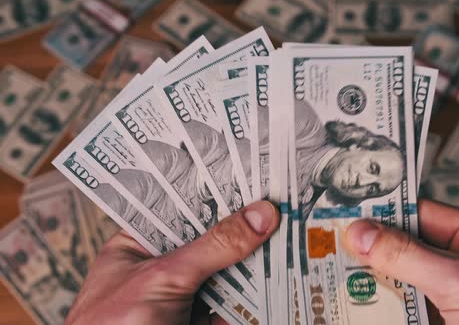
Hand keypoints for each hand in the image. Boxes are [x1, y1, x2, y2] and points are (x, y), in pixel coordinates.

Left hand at [66, 201, 279, 324]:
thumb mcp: (163, 277)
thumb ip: (213, 246)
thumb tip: (260, 216)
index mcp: (139, 244)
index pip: (181, 206)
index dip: (215, 190)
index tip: (252, 174)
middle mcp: (164, 266)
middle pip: (211, 237)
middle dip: (244, 222)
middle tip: (281, 198)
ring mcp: (186, 295)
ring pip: (228, 268)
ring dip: (257, 255)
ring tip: (292, 228)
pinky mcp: (205, 319)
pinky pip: (238, 300)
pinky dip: (260, 290)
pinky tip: (285, 270)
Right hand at [345, 200, 458, 324]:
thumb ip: (409, 256)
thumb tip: (362, 233)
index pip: (423, 214)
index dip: (384, 212)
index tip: (347, 213)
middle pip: (408, 249)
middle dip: (372, 250)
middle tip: (331, 246)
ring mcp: (455, 298)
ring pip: (403, 282)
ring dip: (372, 282)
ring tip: (335, 276)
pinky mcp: (445, 322)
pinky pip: (407, 310)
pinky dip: (384, 308)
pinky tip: (359, 306)